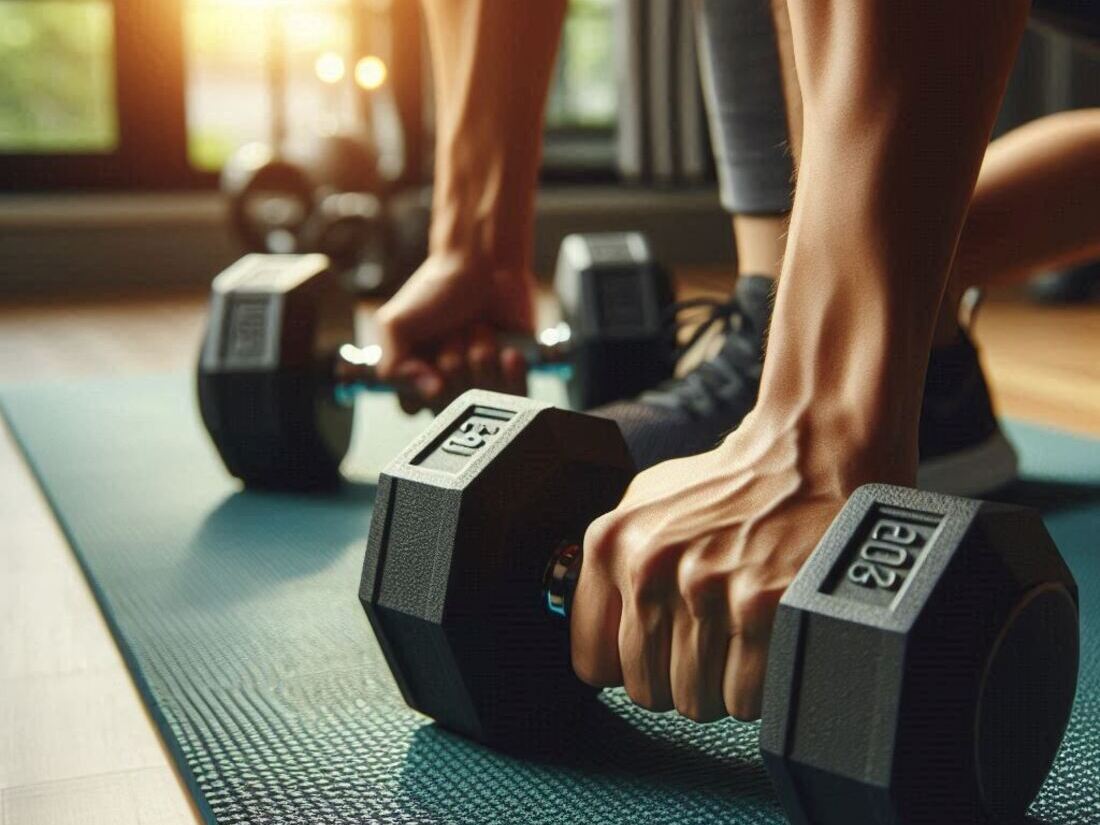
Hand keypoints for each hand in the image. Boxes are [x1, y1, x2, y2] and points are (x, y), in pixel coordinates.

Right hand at [375, 253, 536, 412]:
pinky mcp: (516, 377)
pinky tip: (508, 351)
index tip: (425, 361)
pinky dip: (510, 370)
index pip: (413, 406)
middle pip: (450, 402)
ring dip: (477, 351)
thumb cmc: (438, 290)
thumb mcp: (396, 324)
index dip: (420, 386)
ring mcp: (483, 382)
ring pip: (481, 392)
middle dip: (450, 360)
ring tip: (478, 327)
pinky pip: (516, 394)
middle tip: (452, 331)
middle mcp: (451, 384)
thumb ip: (392, 367)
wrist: (483, 262)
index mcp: (418, 376)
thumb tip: (428, 392)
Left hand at [570, 409, 878, 721]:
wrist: (803, 453)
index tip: (653, 652)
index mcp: (611, 544)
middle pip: (648, 692)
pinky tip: (763, 645)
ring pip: (696, 703)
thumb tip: (598, 628)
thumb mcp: (642, 502)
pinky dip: (758, 687)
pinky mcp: (761, 606)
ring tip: (737, 637)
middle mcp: (651, 567)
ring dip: (720, 685)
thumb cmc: (723, 483)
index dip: (629, 666)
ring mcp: (705, 589)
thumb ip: (609, 562)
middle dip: (679, 677)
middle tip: (706, 642)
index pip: (593, 664)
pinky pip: (744, 698)